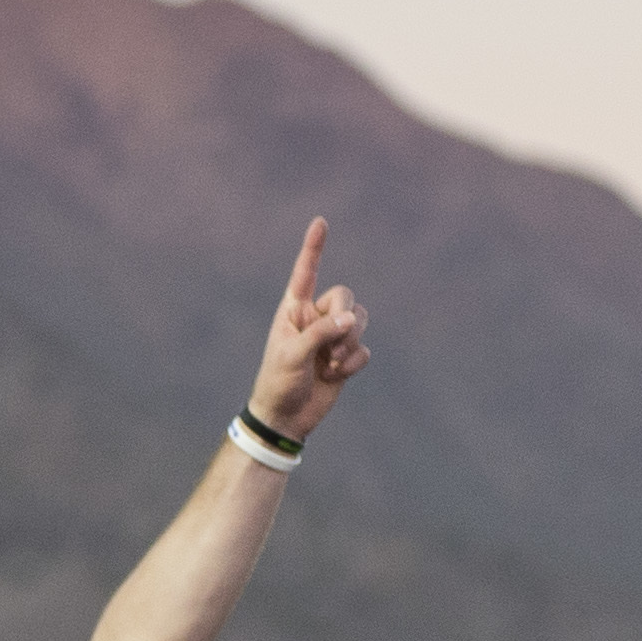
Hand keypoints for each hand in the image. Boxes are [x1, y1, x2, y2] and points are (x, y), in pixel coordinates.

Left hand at [244, 219, 368, 440]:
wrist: (286, 417)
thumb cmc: (278, 382)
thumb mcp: (293, 354)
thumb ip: (320, 333)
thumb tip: (351, 320)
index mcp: (294, 310)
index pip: (305, 272)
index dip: (313, 248)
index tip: (320, 222)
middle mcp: (315, 318)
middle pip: (344, 296)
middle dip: (345, 317)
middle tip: (333, 343)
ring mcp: (332, 337)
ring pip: (359, 320)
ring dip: (351, 341)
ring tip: (332, 363)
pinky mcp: (345, 357)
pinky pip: (363, 348)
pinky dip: (353, 361)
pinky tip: (336, 375)